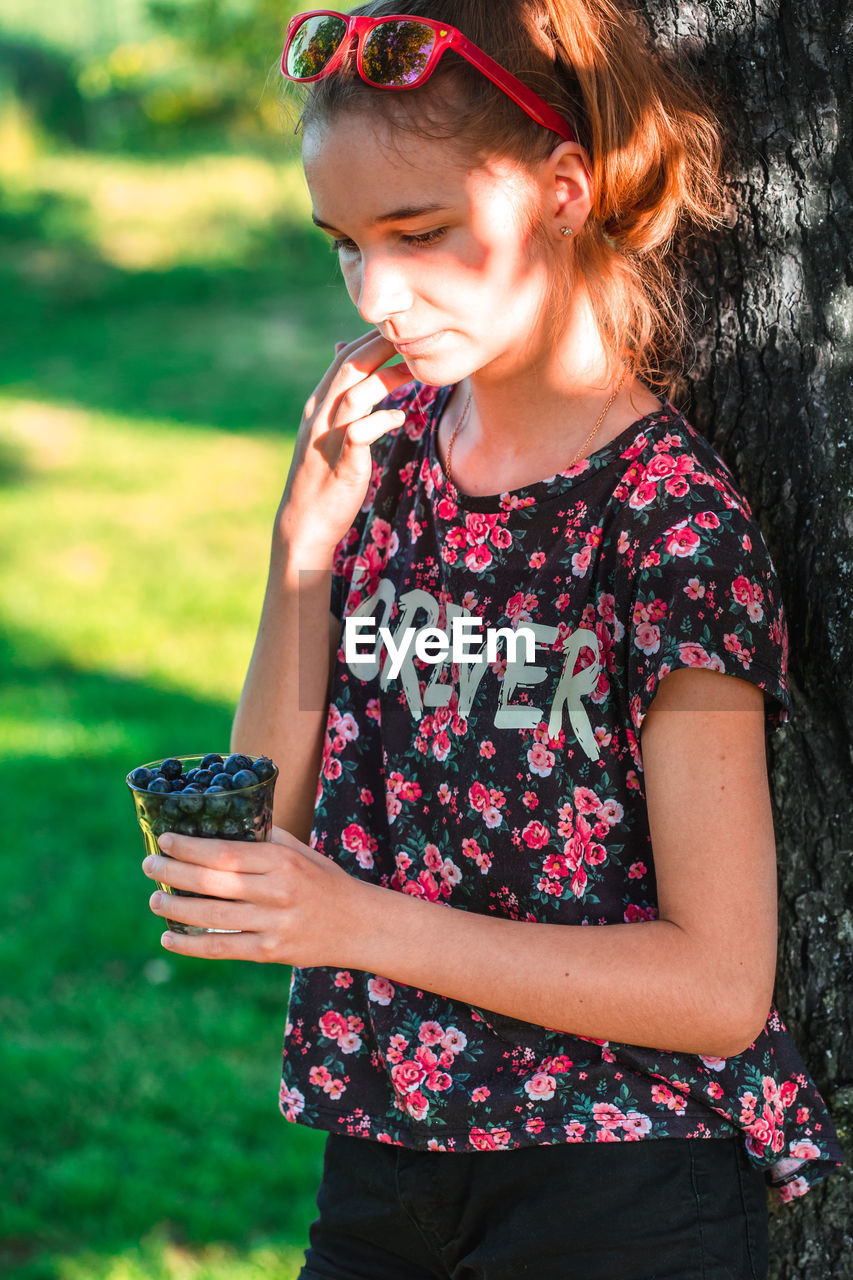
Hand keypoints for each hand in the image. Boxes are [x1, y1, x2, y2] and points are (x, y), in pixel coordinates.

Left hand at [141, 824, 364, 964]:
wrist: (360, 925)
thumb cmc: (325, 882)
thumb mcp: (301, 852)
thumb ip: (265, 838)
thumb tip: (224, 823)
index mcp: (282, 861)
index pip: (225, 852)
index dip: (189, 848)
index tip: (165, 840)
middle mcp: (277, 891)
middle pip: (212, 882)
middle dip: (173, 873)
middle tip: (149, 866)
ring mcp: (273, 924)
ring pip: (211, 917)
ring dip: (175, 908)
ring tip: (154, 900)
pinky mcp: (270, 952)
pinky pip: (222, 948)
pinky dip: (191, 945)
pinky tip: (168, 937)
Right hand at [276, 330, 412, 558]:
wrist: (305, 521)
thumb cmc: (323, 473)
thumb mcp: (326, 431)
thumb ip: (338, 398)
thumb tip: (344, 358)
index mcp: (318, 405)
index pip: (344, 358)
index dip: (370, 340)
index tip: (400, 332)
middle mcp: (319, 415)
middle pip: (349, 367)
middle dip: (379, 347)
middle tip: (412, 335)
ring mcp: (329, 437)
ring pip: (354, 394)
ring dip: (385, 378)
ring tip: (413, 371)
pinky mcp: (343, 462)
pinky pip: (361, 432)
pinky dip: (381, 420)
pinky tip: (401, 417)